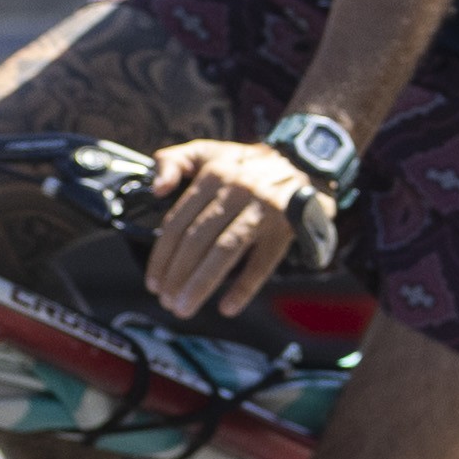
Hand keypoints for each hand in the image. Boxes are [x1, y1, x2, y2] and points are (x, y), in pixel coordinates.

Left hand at [140, 137, 325, 317]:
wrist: (305, 163)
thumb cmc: (248, 164)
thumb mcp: (207, 151)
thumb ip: (172, 161)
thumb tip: (156, 189)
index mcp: (213, 176)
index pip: (179, 222)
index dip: (162, 256)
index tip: (153, 281)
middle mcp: (236, 191)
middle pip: (198, 239)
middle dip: (177, 274)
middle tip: (166, 301)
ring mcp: (261, 211)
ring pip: (224, 251)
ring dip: (201, 283)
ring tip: (184, 307)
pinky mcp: (284, 228)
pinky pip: (261, 262)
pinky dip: (244, 287)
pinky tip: (228, 307)